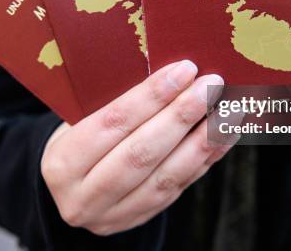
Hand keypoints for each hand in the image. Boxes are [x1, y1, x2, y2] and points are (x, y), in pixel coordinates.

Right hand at [41, 60, 237, 235]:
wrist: (72, 185)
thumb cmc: (79, 138)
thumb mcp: (80, 118)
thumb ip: (117, 103)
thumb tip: (173, 74)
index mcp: (62, 162)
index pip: (112, 123)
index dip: (151, 96)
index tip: (184, 70)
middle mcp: (82, 196)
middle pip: (141, 153)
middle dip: (181, 116)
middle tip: (211, 86)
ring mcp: (112, 215)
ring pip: (166, 177)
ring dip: (203, 140)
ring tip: (228, 110)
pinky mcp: (138, 220)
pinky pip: (179, 188)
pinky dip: (205, 159)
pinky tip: (223, 135)